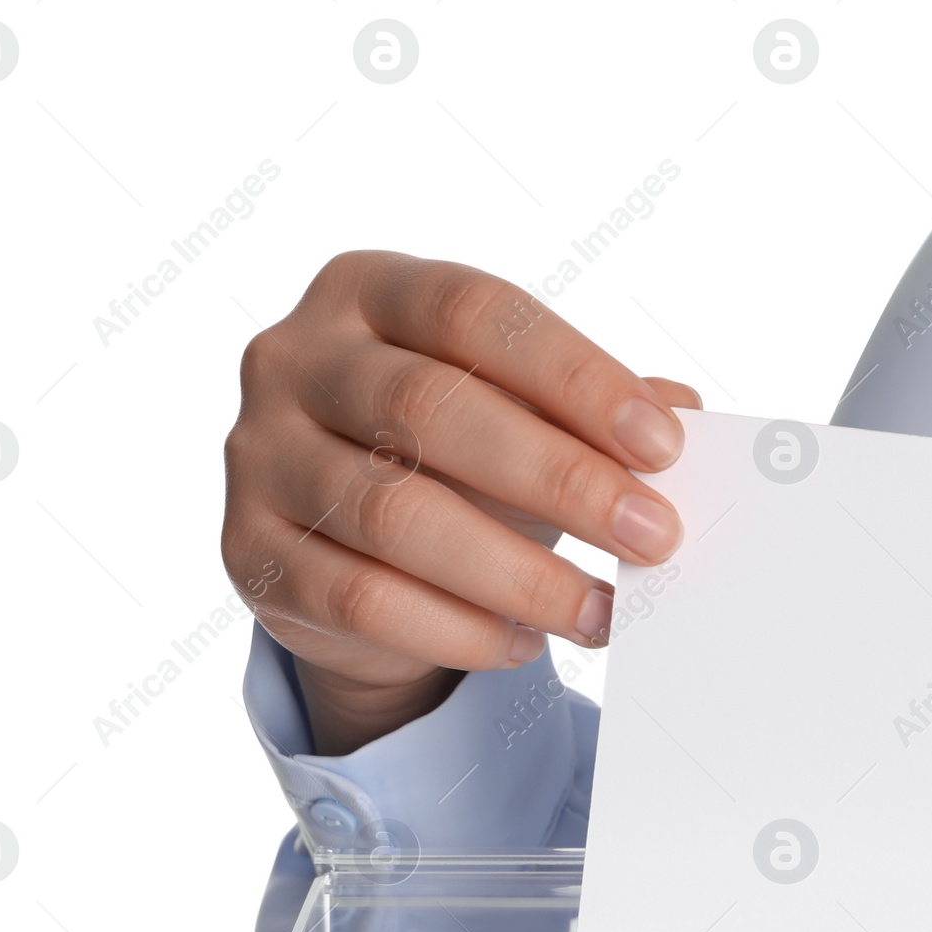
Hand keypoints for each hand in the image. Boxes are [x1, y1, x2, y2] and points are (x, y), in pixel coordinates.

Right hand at [222, 250, 697, 752]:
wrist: (340, 550)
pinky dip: (459, 630)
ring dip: (519, 575)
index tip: (663, 443)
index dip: (574, 375)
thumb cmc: (443, 459)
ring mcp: (258, 457)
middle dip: (562, 480)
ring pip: (396, 517)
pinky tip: (524, 642)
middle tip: (653, 536)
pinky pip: (365, 601)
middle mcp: (292, 359)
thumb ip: (584, 405)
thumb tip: (681, 409)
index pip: (474, 311)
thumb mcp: (512, 411)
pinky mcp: (250, 553)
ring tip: (599, 611)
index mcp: (364, 290)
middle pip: (431, 411)